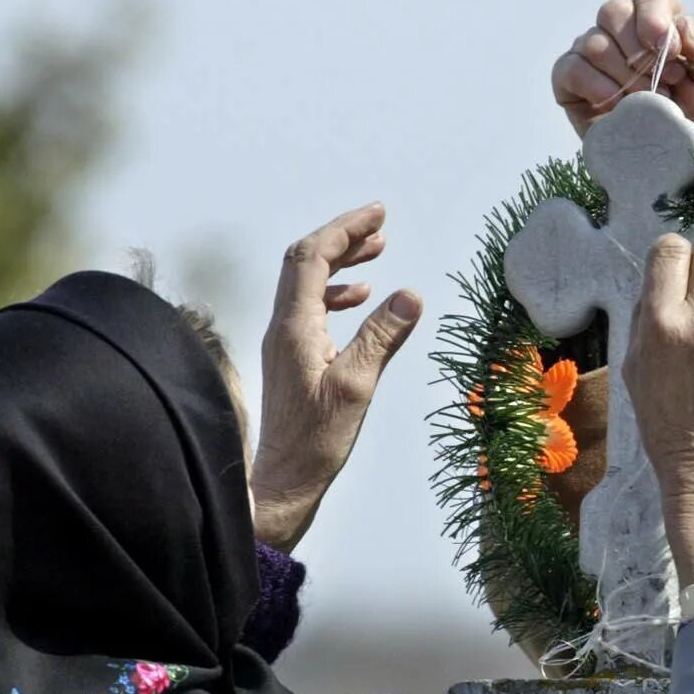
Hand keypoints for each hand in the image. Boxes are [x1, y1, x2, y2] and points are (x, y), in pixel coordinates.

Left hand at [250, 205, 422, 550]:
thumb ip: (383, 336)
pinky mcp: (291, 357)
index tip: (377, 214)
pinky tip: (360, 297)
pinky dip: (335, 292)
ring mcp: (284, 341)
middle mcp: (283, 327)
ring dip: (341, 262)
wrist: (284, 478)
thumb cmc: (316, 440)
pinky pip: (310, 308)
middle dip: (343, 237)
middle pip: (305, 261)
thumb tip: (411, 295)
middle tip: (380, 224)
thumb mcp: (357, 385)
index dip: (344, 228)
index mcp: (294, 326)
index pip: (312, 256)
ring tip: (377, 252)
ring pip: (307, 283)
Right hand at [552, 0, 693, 138]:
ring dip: (624, 77)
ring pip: (594, 43)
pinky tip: (617, 107)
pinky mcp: (569, 78)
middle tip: (662, 86)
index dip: (656, 19)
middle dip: (640, 52)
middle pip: (614, 11)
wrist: (672, 154)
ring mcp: (591, 51)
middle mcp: (620, 28)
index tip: (672, 51)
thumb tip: (682, 28)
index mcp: (657, 19)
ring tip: (645, 103)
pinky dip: (597, 88)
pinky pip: (572, 69)